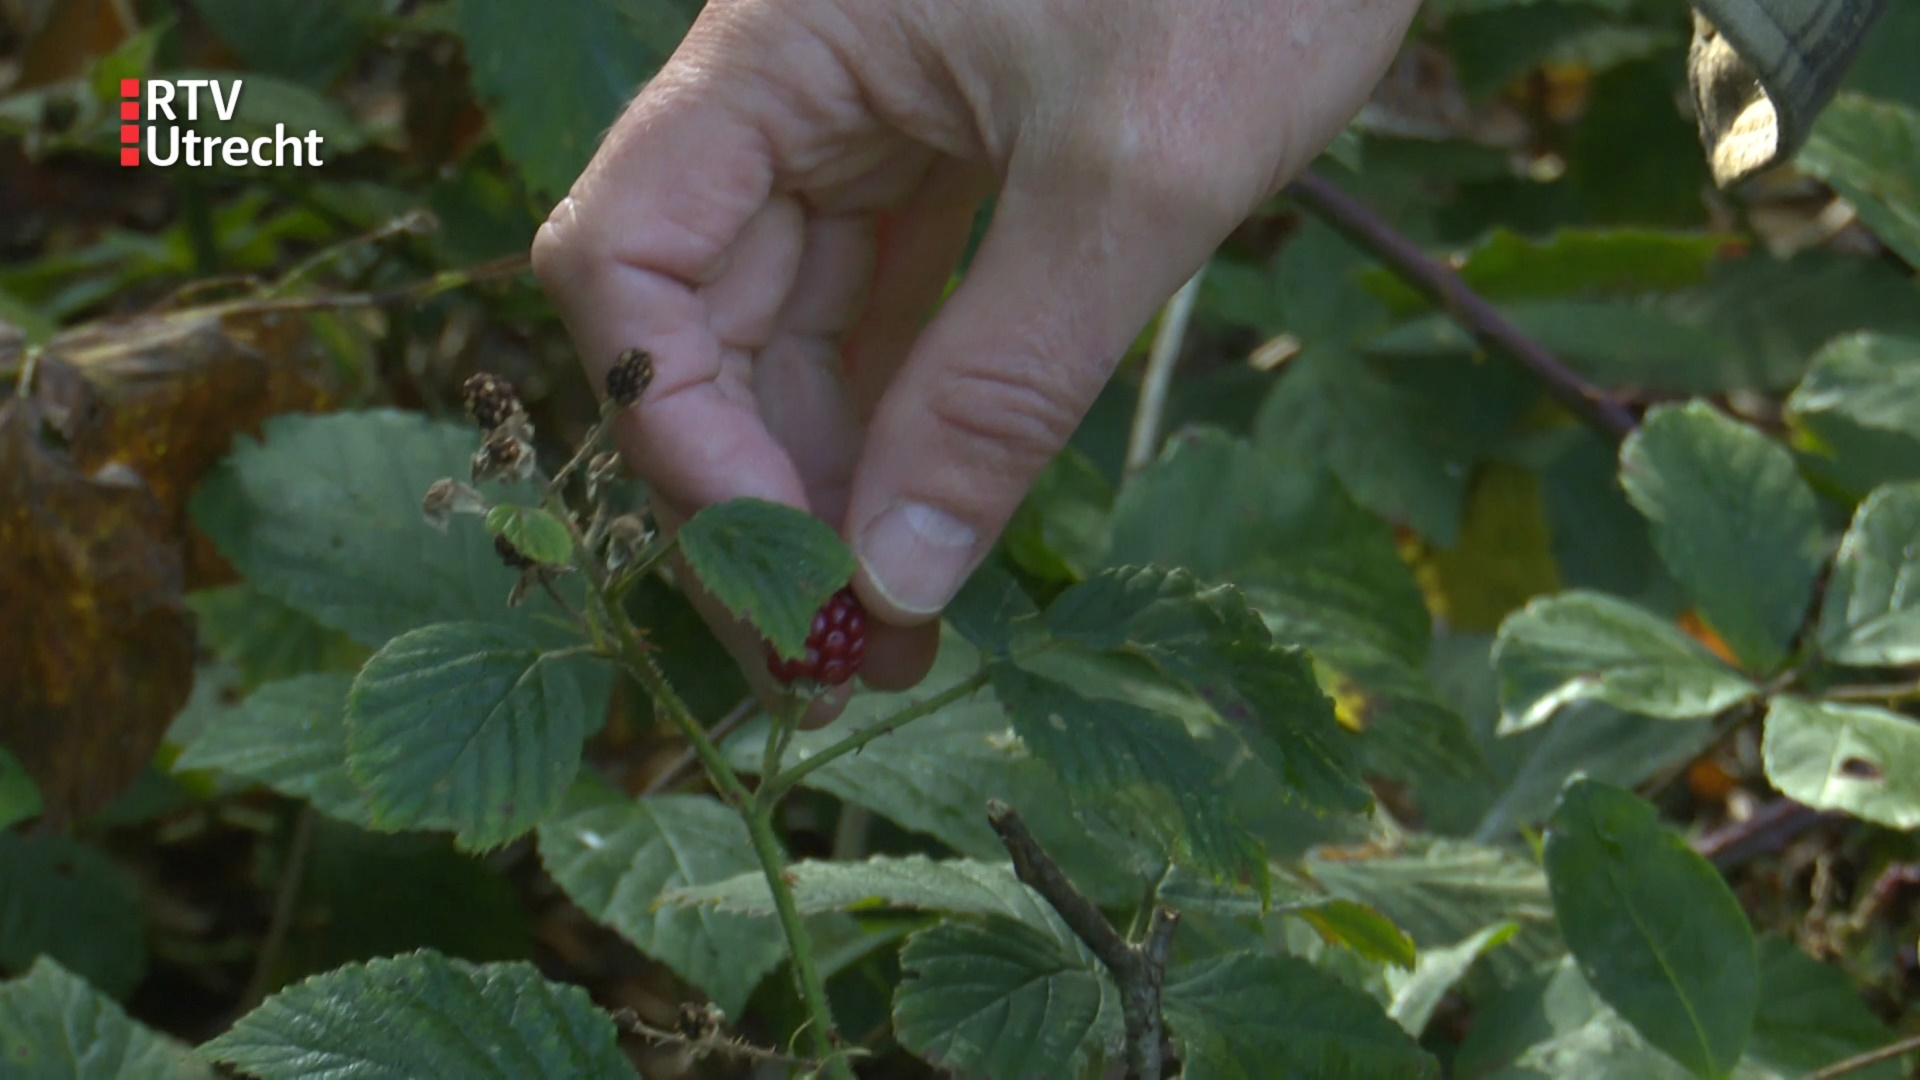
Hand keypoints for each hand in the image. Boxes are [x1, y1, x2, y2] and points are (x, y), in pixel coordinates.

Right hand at [532, 0, 1418, 715]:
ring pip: (789, 332)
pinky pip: (881, 307)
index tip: (792, 573)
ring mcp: (861, 122)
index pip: (624, 261)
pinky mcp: (941, 154)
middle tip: (836, 665)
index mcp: (778, 45)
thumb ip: (1003, 381)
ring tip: (891, 636)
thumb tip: (894, 584)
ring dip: (829, 483)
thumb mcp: (1135, 177)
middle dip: (758, 499)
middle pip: (699, 320)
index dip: (676, 435)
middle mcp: (788, 87)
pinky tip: (926, 531)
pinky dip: (900, 419)